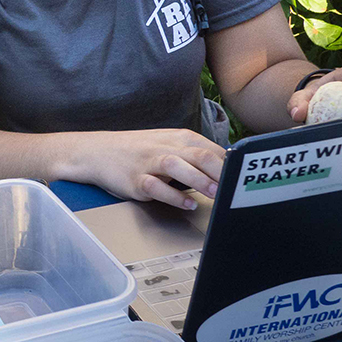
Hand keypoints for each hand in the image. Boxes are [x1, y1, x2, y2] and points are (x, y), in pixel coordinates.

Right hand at [77, 129, 225, 209]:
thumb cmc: (136, 150)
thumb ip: (194, 154)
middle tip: (236, 187)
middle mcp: (165, 148)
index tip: (245, 180)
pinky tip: (187, 204)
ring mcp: (148, 163)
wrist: (96, 152)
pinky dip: (173, 196)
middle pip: (199, 155)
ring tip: (216, 194)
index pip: (212, 149)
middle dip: (221, 172)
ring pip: (178, 167)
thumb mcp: (167, 144)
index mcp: (178, 138)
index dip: (231, 165)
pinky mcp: (135, 180)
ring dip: (200, 181)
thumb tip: (227, 168)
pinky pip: (156, 187)